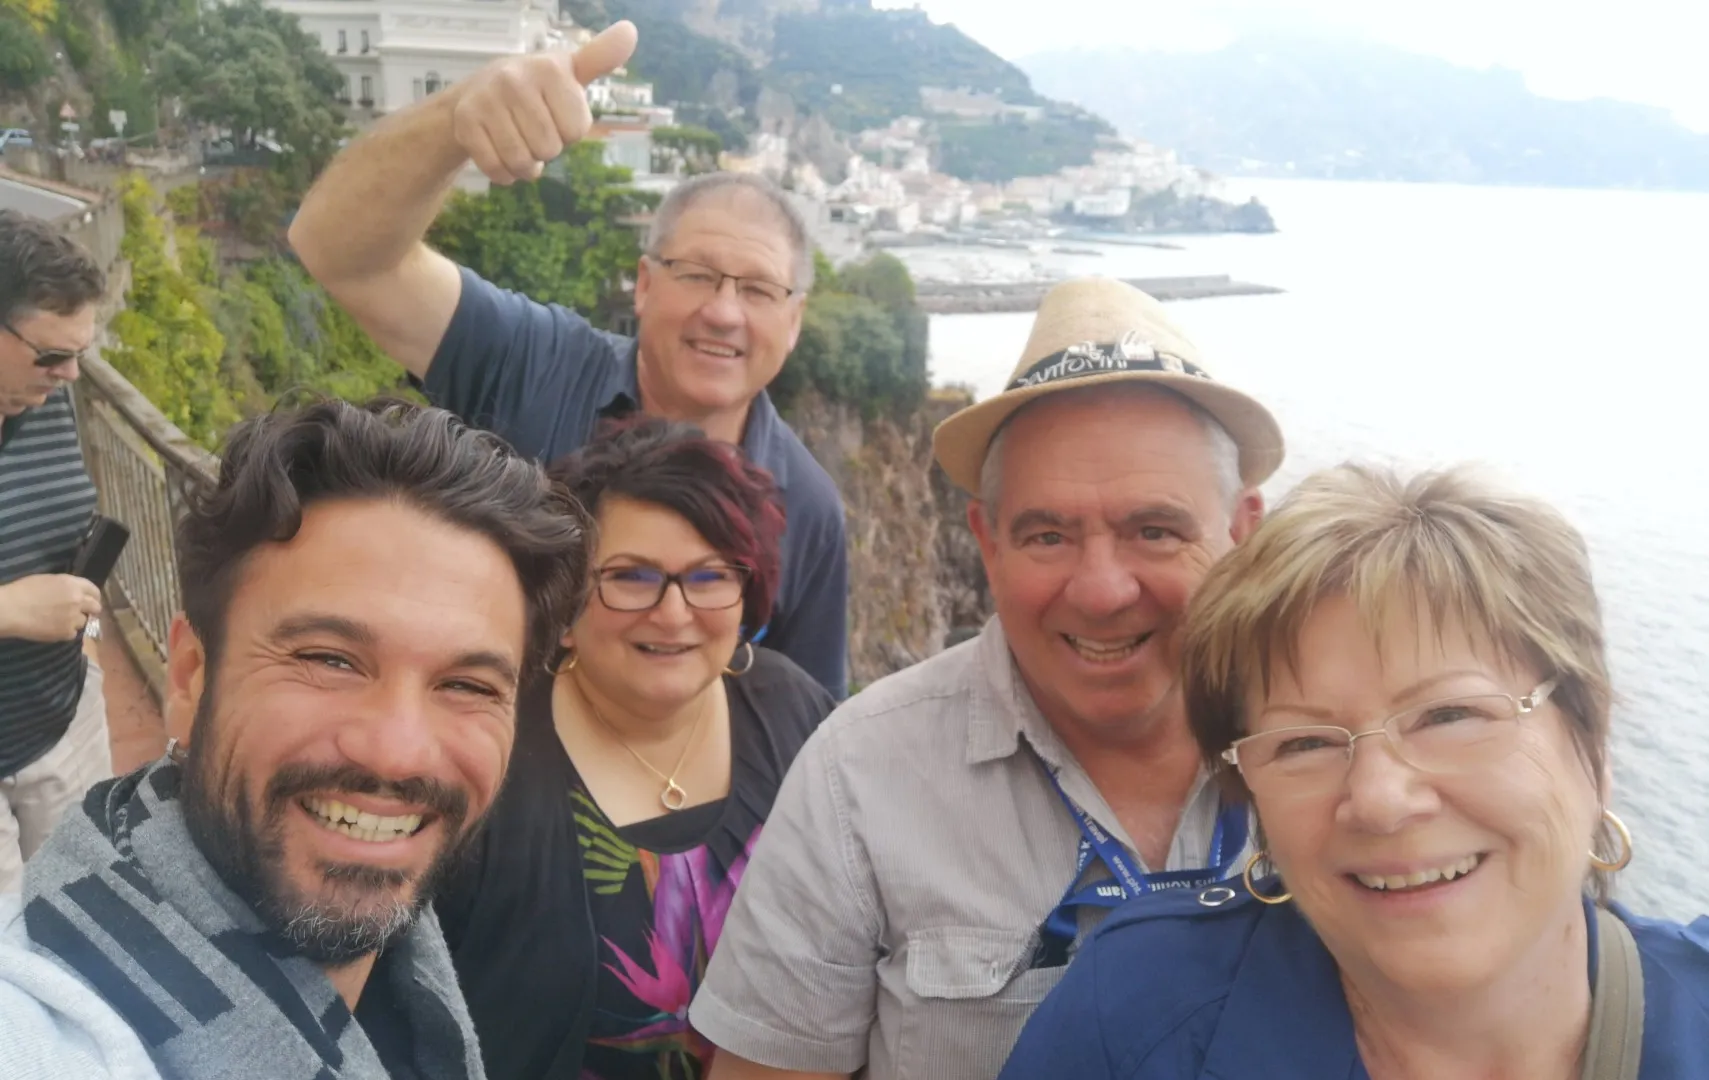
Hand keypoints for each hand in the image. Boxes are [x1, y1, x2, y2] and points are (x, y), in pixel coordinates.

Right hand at [0, 574, 103, 642]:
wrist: (10, 609)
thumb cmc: (23, 591)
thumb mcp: (48, 581)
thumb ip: (66, 586)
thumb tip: (73, 592)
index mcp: (72, 584)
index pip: (94, 590)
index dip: (93, 596)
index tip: (91, 600)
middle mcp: (78, 600)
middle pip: (95, 607)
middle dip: (90, 610)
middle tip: (80, 613)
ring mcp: (73, 617)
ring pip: (83, 621)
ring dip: (75, 622)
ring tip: (60, 621)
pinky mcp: (66, 632)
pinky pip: (72, 634)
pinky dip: (65, 632)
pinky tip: (53, 628)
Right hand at [448, 21, 638, 184]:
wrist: (478, 92)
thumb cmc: (536, 87)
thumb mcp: (569, 71)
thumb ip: (600, 57)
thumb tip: (630, 32)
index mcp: (550, 68)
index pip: (575, 131)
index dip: (568, 131)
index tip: (554, 113)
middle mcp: (515, 78)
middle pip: (549, 148)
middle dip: (546, 149)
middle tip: (532, 127)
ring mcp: (487, 99)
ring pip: (522, 162)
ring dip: (525, 165)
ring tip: (518, 141)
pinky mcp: (466, 122)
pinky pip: (496, 169)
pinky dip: (503, 173)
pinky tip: (500, 152)